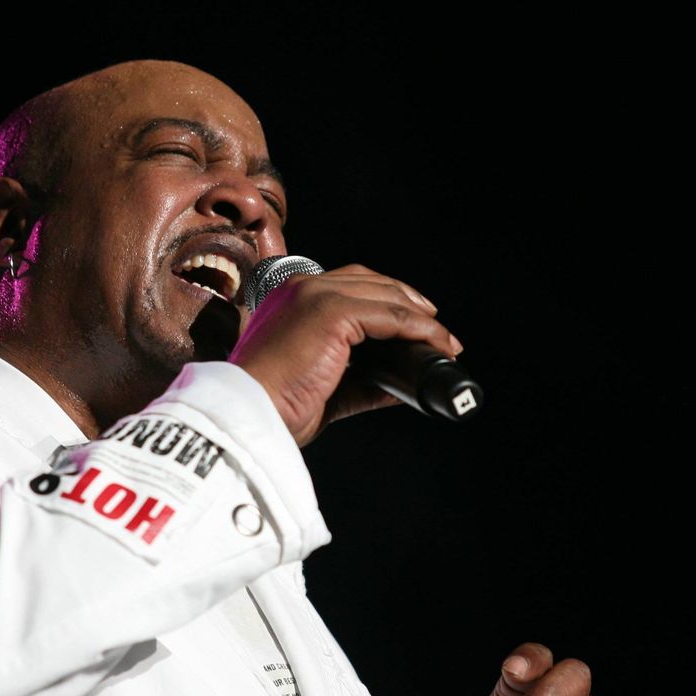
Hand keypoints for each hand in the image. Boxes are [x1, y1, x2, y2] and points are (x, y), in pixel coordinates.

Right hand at [228, 264, 461, 446]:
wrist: (249, 413)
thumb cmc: (273, 407)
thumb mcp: (324, 388)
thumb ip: (360, 380)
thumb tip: (400, 385)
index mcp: (290, 300)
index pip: (350, 285)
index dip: (387, 300)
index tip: (415, 323)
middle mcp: (301, 288)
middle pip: (372, 281)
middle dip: (409, 302)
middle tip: (438, 330)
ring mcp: (316, 295)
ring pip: (386, 296)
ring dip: (422, 318)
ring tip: (445, 342)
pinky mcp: (332, 311)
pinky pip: (392, 316)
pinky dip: (421, 329)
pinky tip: (437, 345)